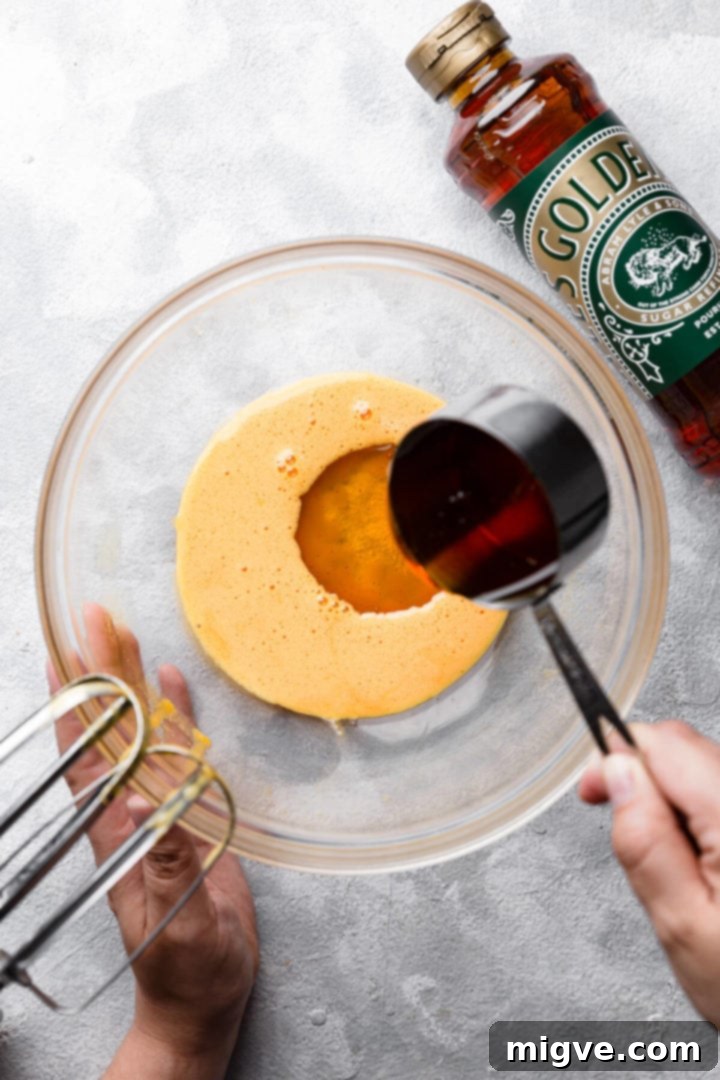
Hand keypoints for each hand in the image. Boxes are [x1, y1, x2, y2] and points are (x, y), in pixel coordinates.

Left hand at [51, 603, 257, 1078]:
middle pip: (111, 730)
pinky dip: (173, 717)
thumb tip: (148, 800)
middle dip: (102, 672)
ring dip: (130, 686)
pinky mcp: (187, 816)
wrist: (201, 997)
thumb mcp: (179, 923)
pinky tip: (171, 684)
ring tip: (125, 634)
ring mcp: (156, 810)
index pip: (90, 755)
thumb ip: (168, 862)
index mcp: (117, 834)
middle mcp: (129, 812)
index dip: (77, 704)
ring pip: (139, 736)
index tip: (67, 654)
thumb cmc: (186, 968)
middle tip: (98, 617)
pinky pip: (177, 756)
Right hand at [580, 721, 719, 1026]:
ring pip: (705, 767)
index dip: (617, 757)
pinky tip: (696, 853)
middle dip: (641, 773)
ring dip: (671, 794)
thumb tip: (618, 773)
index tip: (592, 790)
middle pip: (686, 748)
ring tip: (664, 854)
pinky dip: (699, 810)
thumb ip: (645, 841)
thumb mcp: (681, 924)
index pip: (664, 745)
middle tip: (612, 814)